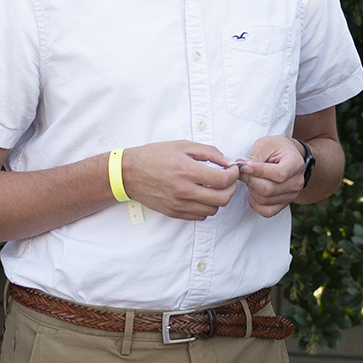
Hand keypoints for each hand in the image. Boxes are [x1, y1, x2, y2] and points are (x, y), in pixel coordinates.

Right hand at [122, 141, 239, 220]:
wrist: (128, 173)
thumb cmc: (155, 156)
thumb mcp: (183, 145)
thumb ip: (209, 152)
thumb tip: (228, 162)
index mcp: (187, 171)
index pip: (222, 180)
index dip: (233, 175)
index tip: (233, 169)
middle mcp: (183, 191)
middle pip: (221, 199)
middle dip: (231, 188)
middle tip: (228, 179)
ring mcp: (178, 204)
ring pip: (212, 210)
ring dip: (219, 199)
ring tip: (214, 187)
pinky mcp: (173, 213)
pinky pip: (199, 217)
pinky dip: (206, 207)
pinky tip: (202, 196)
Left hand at [237, 135, 307, 217]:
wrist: (289, 156)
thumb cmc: (278, 148)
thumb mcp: (267, 144)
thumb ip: (255, 155)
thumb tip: (241, 165)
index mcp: (295, 164)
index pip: (278, 174)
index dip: (258, 172)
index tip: (243, 166)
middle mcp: (296, 182)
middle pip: (269, 189)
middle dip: (250, 180)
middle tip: (241, 172)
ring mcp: (292, 195)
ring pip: (264, 200)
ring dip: (251, 190)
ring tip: (249, 178)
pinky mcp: (284, 204)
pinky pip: (266, 211)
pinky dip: (254, 203)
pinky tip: (252, 191)